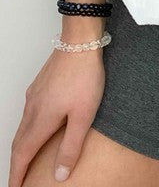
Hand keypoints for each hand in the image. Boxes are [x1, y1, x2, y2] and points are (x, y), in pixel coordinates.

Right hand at [9, 46, 104, 185]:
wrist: (80, 42)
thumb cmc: (84, 75)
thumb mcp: (83, 116)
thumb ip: (71, 147)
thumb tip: (59, 175)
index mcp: (41, 120)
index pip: (22, 155)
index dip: (17, 175)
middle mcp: (32, 109)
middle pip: (19, 143)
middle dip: (17, 163)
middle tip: (18, 179)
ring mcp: (34, 95)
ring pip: (23, 127)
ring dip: (22, 146)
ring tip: (26, 159)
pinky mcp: (40, 85)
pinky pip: (28, 113)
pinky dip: (28, 128)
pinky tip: (37, 126)